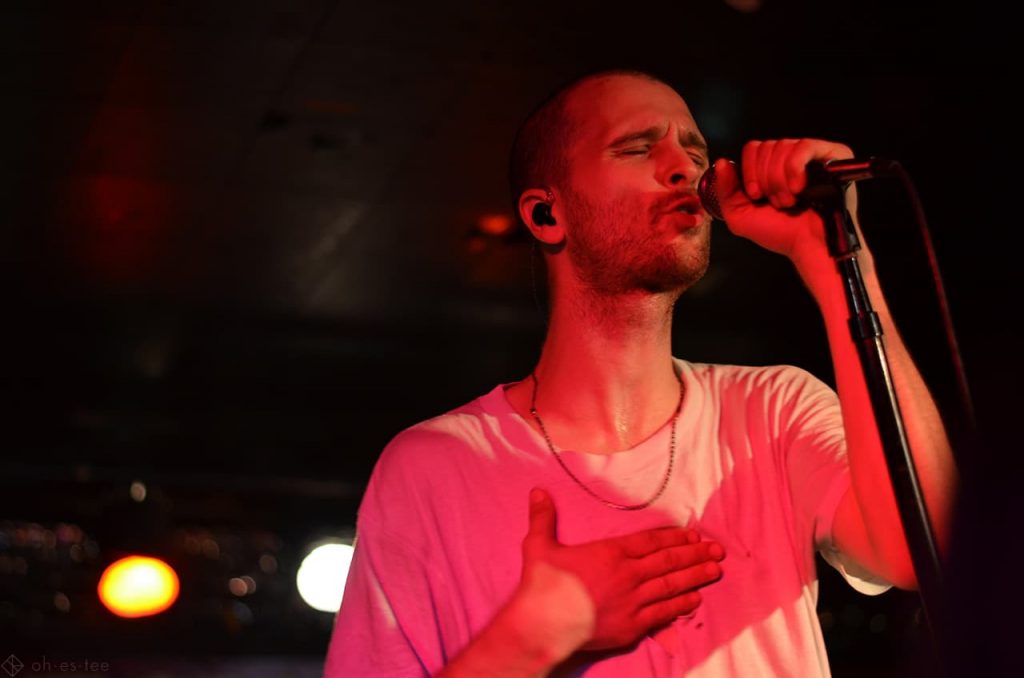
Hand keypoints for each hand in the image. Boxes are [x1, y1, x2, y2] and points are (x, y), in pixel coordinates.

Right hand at [519, 488, 724, 651]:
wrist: (543, 626)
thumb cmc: (541, 587)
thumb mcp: (538, 546)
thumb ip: (542, 518)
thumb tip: (537, 492)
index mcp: (610, 552)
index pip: (650, 541)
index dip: (674, 537)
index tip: (692, 535)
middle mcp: (628, 574)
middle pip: (668, 561)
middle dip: (695, 554)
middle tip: (717, 550)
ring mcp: (633, 601)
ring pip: (671, 585)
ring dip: (695, 577)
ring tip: (714, 570)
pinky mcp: (632, 626)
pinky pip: (663, 613)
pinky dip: (681, 605)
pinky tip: (694, 599)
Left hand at [712, 138, 857, 267]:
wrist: (808, 244)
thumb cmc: (780, 233)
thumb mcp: (740, 217)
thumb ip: (725, 190)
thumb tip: (722, 162)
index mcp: (771, 168)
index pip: (753, 148)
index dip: (749, 171)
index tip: (755, 195)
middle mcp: (791, 158)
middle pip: (766, 146)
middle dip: (766, 180)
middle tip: (777, 203)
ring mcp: (812, 155)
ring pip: (783, 146)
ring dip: (781, 181)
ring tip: (790, 201)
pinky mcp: (832, 154)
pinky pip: (803, 146)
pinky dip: (794, 169)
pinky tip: (799, 188)